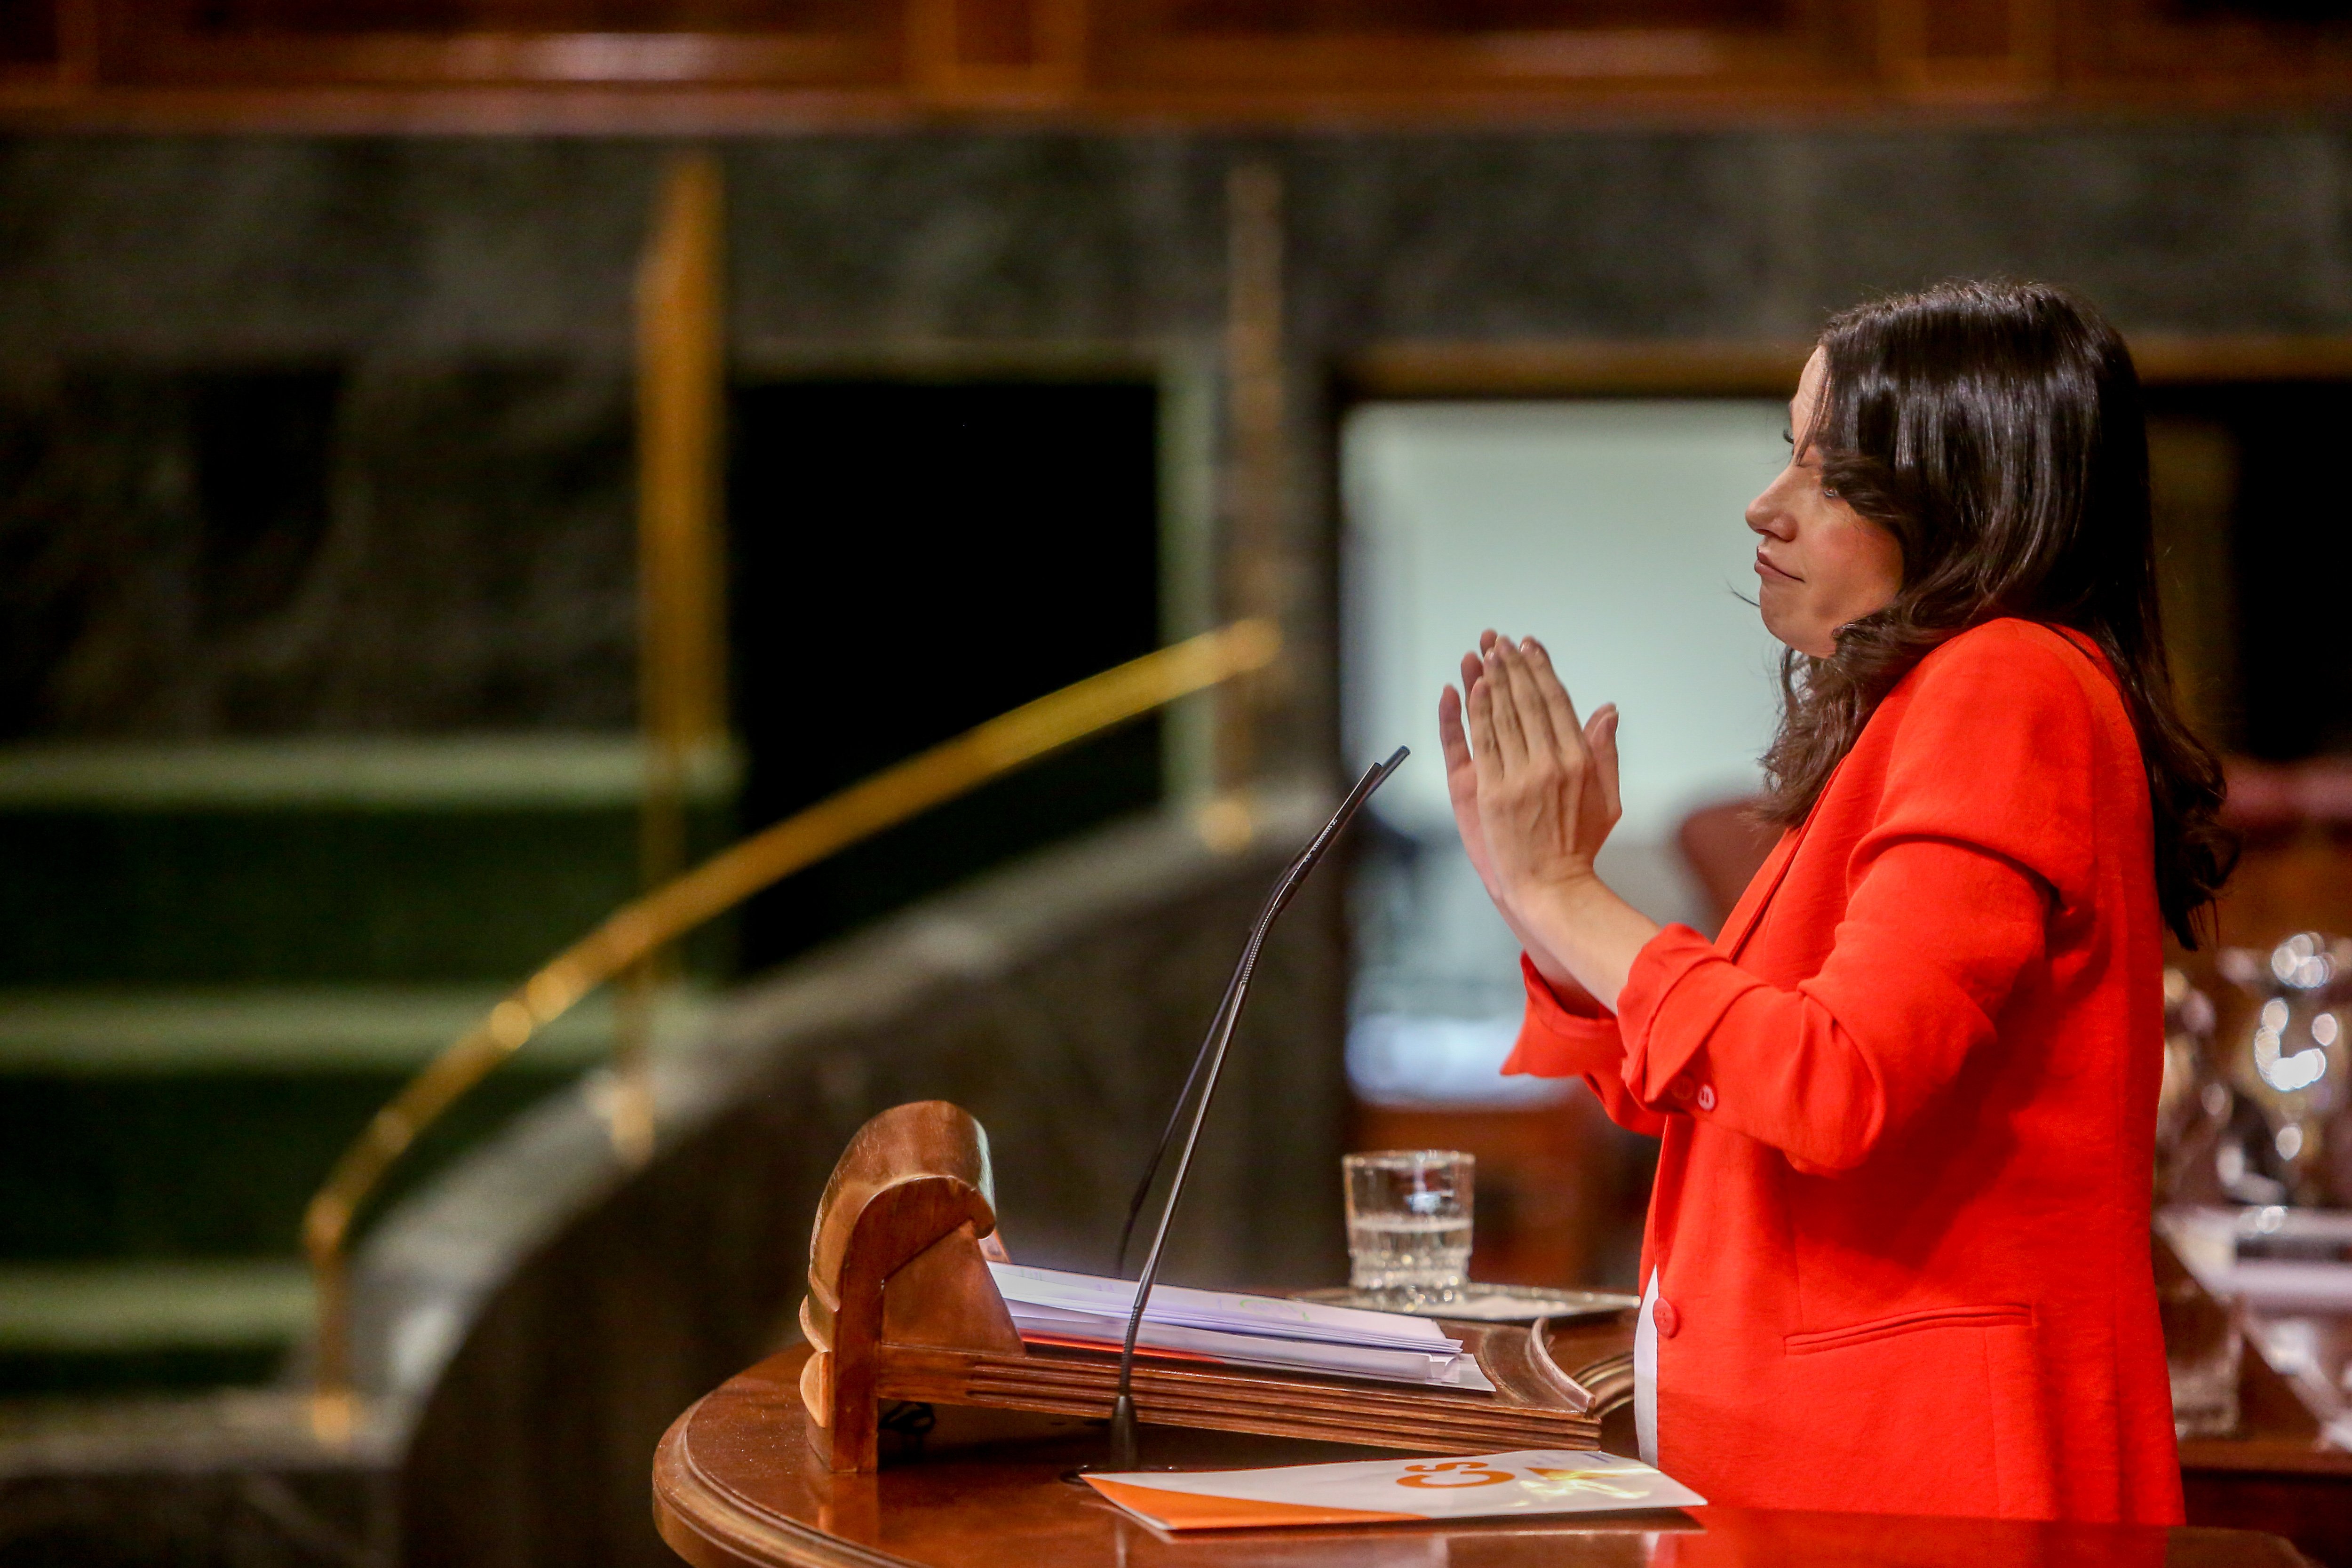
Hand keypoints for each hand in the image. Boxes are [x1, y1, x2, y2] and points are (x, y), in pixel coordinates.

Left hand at [1439, 633, 1609, 996]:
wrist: (1552, 885)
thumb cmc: (1579, 845)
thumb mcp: (1607, 797)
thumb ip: (1605, 750)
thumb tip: (1607, 710)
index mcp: (1578, 760)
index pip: (1556, 702)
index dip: (1541, 670)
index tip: (1530, 647)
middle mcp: (1550, 763)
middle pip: (1527, 702)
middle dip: (1513, 666)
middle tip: (1502, 641)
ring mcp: (1519, 777)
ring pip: (1502, 716)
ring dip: (1492, 681)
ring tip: (1485, 654)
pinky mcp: (1492, 792)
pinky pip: (1480, 743)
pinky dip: (1474, 714)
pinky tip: (1469, 690)